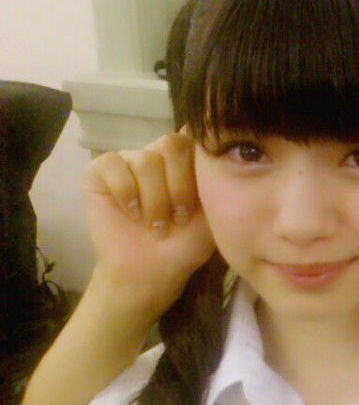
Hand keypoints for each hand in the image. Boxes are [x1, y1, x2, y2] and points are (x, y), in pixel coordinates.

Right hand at [82, 131, 214, 317]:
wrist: (152, 273)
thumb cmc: (185, 244)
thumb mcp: (213, 210)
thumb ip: (214, 174)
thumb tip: (199, 132)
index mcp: (186, 160)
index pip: (195, 138)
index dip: (197, 171)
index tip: (197, 206)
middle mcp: (157, 155)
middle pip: (171, 144)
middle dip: (179, 187)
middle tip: (177, 218)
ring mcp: (128, 160)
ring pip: (145, 159)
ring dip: (154, 199)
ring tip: (155, 225)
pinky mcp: (99, 171)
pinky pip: (112, 164)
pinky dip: (125, 192)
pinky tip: (130, 213)